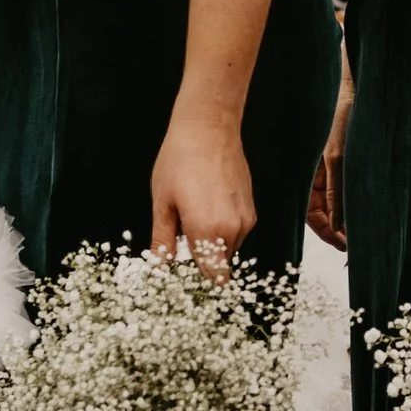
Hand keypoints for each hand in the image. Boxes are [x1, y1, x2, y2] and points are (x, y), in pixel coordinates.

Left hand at [149, 103, 255, 261]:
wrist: (208, 129)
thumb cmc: (179, 161)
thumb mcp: (162, 202)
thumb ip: (163, 240)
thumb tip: (159, 267)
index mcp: (208, 231)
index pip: (215, 276)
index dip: (201, 281)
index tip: (187, 276)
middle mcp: (233, 229)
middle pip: (221, 264)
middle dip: (203, 259)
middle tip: (183, 238)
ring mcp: (246, 219)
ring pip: (229, 248)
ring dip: (212, 243)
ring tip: (193, 216)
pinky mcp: (251, 209)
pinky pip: (237, 232)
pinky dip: (222, 229)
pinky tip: (206, 206)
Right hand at [306, 59, 353, 252]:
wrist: (350, 87)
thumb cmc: (336, 115)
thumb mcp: (336, 157)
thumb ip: (334, 192)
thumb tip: (336, 226)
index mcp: (302, 173)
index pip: (310, 214)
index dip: (326, 233)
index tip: (344, 247)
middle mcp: (311, 175)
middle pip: (321, 211)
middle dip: (336, 229)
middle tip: (357, 245)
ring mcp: (325, 170)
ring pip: (332, 202)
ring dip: (345, 217)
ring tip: (363, 232)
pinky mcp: (338, 162)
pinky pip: (341, 189)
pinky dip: (350, 202)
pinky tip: (363, 210)